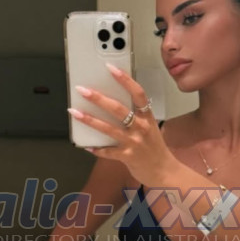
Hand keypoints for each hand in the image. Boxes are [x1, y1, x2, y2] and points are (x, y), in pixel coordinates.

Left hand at [68, 64, 175, 186]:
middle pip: (118, 109)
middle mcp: (141, 128)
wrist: (165, 172)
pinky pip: (108, 151)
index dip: (124, 79)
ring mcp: (134, 143)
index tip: (110, 68)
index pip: (137, 93)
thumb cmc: (155, 148)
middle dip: (98, 98)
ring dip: (89, 119)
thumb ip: (135, 117)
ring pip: (108, 128)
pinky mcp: (128, 157)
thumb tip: (110, 105)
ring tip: (74, 112)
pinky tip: (87, 146)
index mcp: (148, 117)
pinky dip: (97, 149)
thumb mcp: (150, 128)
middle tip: (82, 90)